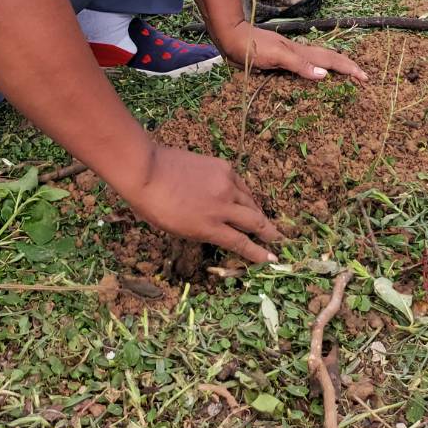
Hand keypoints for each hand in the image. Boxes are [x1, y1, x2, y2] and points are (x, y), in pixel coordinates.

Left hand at [123, 145, 281, 263]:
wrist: (148, 172)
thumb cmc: (156, 207)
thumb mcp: (181, 230)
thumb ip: (205, 231)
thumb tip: (221, 231)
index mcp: (209, 227)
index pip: (241, 243)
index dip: (258, 254)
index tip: (273, 259)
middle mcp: (222, 206)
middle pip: (254, 221)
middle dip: (269, 233)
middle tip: (279, 239)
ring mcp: (225, 184)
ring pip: (250, 201)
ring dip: (258, 212)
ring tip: (263, 220)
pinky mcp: (223, 167)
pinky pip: (240, 184)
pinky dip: (245, 194)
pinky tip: (246, 198)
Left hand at [212, 21, 367, 83]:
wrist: (231, 38)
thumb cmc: (252, 47)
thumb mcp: (277, 55)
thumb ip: (300, 64)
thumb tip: (325, 75)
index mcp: (301, 52)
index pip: (330, 61)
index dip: (348, 68)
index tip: (365, 77)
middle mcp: (298, 54)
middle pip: (327, 59)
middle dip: (346, 67)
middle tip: (361, 78)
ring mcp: (288, 56)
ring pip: (316, 63)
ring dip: (332, 70)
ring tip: (343, 79)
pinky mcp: (278, 61)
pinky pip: (303, 68)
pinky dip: (314, 73)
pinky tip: (310, 79)